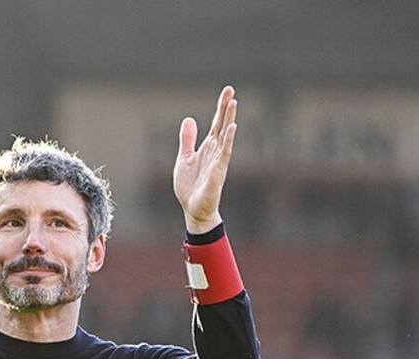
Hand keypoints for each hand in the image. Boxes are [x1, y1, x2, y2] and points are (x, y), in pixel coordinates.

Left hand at [173, 86, 236, 234]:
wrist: (192, 209)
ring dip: (229, 120)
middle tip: (231, 90)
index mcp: (207, 147)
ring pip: (225, 136)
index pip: (216, 123)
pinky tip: (232, 128)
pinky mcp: (218, 172)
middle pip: (222, 125)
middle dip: (226, 108)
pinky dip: (227, 141)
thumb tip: (189, 119)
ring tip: (233, 103)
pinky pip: (224, 154)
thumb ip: (187, 140)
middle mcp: (215, 151)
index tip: (228, 91)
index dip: (221, 107)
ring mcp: (218, 161)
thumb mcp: (184, 158)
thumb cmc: (190, 186)